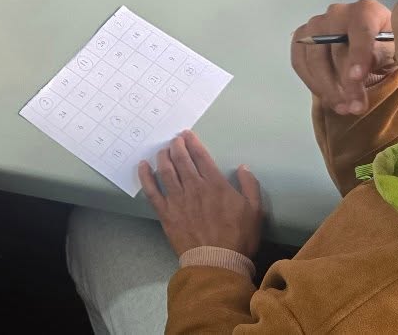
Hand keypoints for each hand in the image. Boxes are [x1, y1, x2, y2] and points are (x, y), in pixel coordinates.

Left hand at [140, 131, 263, 257]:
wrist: (217, 262)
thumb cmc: (239, 237)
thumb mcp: (255, 210)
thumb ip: (250, 186)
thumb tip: (243, 168)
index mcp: (215, 184)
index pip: (201, 156)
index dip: (193, 143)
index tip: (187, 134)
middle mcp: (194, 187)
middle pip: (181, 160)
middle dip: (176, 145)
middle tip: (174, 139)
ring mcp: (178, 200)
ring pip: (166, 171)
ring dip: (163, 156)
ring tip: (162, 150)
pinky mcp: (166, 213)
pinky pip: (152, 191)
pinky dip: (146, 177)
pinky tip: (142, 166)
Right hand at [291, 0, 395, 115]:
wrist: (373, 44)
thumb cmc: (387, 45)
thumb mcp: (395, 49)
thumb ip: (379, 56)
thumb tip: (357, 72)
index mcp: (365, 10)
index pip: (360, 29)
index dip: (358, 54)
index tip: (357, 78)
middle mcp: (337, 12)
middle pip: (334, 48)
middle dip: (344, 82)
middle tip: (355, 106)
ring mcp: (316, 24)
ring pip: (314, 58)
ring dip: (327, 87)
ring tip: (343, 108)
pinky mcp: (302, 37)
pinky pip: (299, 62)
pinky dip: (312, 83)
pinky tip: (328, 98)